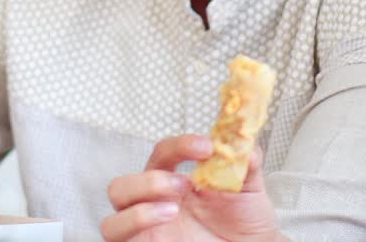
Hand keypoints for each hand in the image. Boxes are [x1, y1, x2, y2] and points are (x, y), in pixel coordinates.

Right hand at [102, 135, 280, 241]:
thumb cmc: (245, 225)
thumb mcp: (250, 190)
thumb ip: (245, 162)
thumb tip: (240, 138)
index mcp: (175, 180)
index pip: (164, 153)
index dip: (180, 145)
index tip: (206, 146)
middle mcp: (154, 201)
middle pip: (129, 174)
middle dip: (154, 174)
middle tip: (185, 183)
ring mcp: (145, 224)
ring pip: (116, 195)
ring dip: (142, 191)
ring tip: (173, 205)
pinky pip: (116, 228)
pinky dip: (135, 218)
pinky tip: (165, 216)